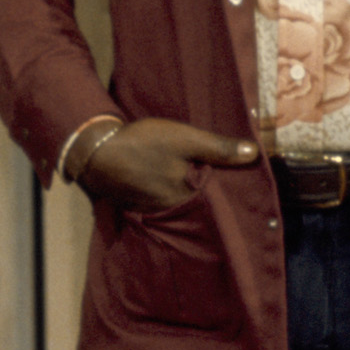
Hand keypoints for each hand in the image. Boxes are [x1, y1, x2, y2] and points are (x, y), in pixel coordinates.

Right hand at [74, 119, 256, 210]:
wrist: (95, 152)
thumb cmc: (143, 143)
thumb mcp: (184, 139)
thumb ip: (218, 148)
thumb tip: (254, 154)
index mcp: (186, 197)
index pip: (216, 200)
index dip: (227, 193)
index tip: (241, 189)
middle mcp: (171, 211)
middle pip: (197, 204)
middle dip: (208, 198)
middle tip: (219, 185)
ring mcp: (152, 210)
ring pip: (178, 204)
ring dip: (186, 196)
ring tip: (196, 185)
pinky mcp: (137, 205)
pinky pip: (161, 203)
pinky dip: (167, 196)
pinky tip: (168, 184)